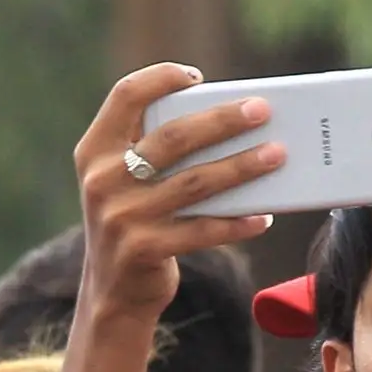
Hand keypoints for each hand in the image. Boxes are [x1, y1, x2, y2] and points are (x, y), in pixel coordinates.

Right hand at [72, 65, 283, 323]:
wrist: (112, 293)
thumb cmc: (133, 223)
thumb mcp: (125, 182)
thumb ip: (153, 149)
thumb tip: (228, 119)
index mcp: (95, 152)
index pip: (125, 96)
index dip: (161, 78)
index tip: (198, 77)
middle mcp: (103, 181)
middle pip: (174, 136)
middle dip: (223, 120)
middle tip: (261, 111)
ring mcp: (121, 218)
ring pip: (196, 182)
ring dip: (242, 166)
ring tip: (277, 154)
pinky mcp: (143, 250)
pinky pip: (202, 230)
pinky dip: (237, 223)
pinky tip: (263, 216)